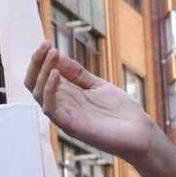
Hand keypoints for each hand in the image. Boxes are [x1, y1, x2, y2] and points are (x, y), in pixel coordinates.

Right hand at [24, 42, 175, 176]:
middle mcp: (61, 106)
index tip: (47, 42)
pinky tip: (56, 74)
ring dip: (42, 72)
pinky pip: (50, 108)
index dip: (41, 60)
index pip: (42, 77)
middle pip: (34, 84)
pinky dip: (49, 90)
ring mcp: (64, 116)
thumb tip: (58, 55)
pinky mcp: (70, 126)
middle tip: (44, 45)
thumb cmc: (122, 112)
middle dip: (36, 63)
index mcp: (66, 97)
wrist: (141, 133)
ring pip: (38, 94)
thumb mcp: (97, 85)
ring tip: (52, 54)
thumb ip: (77, 74)